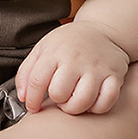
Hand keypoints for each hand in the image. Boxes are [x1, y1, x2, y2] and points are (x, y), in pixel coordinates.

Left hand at [16, 22, 130, 115]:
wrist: (101, 30)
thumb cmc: (68, 44)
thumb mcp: (43, 49)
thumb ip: (27, 72)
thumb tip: (23, 97)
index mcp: (54, 52)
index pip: (37, 81)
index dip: (32, 100)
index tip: (33, 106)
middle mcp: (75, 59)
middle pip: (59, 94)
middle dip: (56, 101)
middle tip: (59, 97)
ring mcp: (96, 68)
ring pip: (82, 101)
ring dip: (74, 107)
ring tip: (73, 100)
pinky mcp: (114, 75)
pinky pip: (106, 102)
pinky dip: (97, 108)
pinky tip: (91, 101)